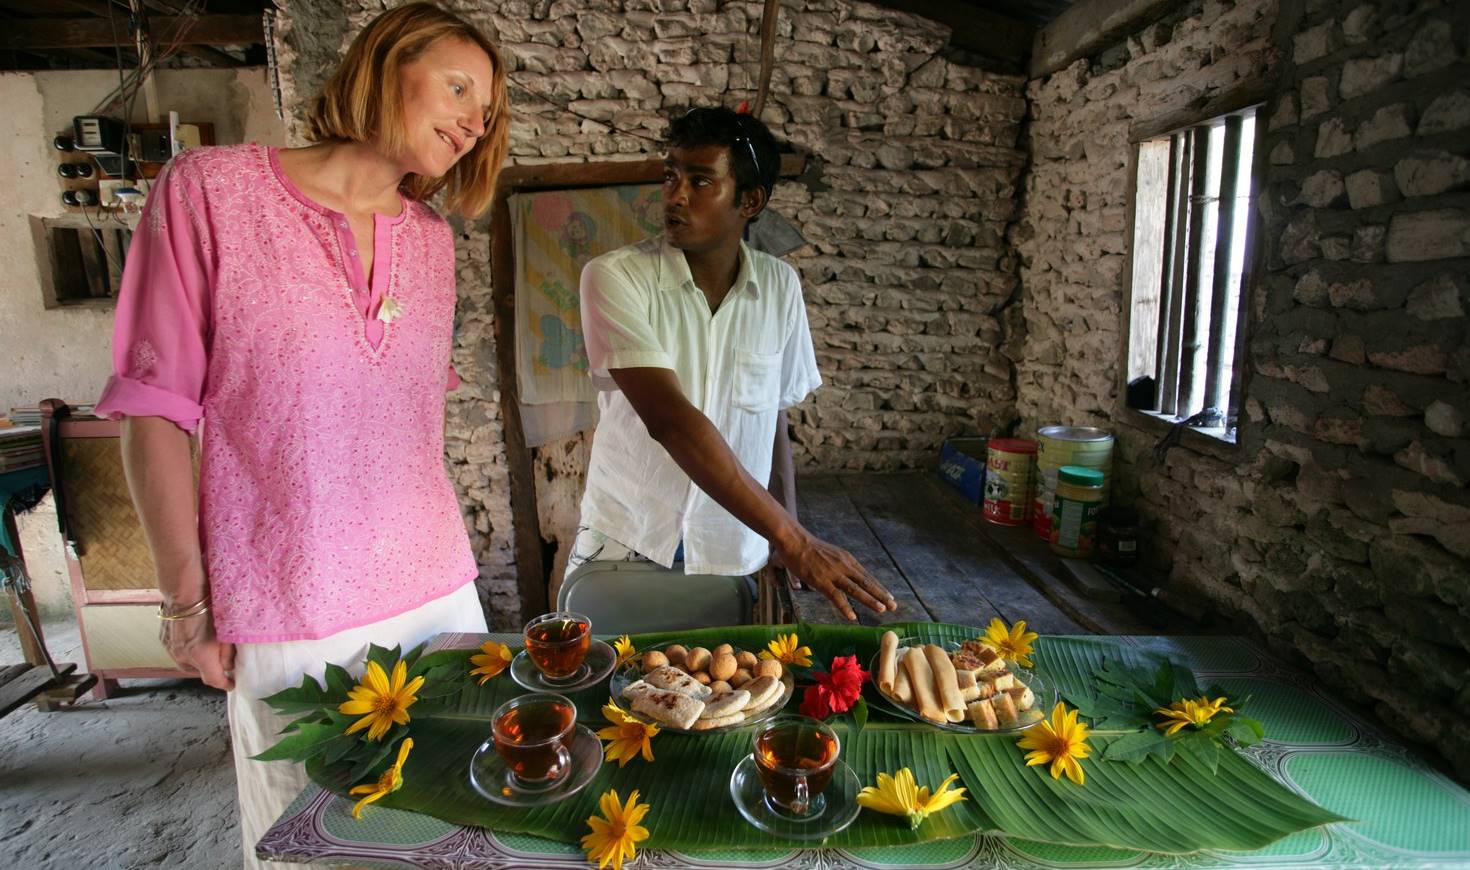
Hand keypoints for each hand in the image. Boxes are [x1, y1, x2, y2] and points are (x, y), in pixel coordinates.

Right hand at [159, 611, 235, 690]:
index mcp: (201, 656)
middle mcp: (183, 655)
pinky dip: (186, 652)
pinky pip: (176, 652)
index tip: (232, 684)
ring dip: (197, 662)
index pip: (213, 680)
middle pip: (198, 673)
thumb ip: (228, 654)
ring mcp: (171, 648)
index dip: (224, 684)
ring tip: (206, 654)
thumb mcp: (227, 633)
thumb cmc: (210, 608)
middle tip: (220, 665)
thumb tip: (228, 667)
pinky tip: (193, 642)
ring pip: (185, 663)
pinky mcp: (164, 639)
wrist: (185, 591)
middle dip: (210, 671)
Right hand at [779, 533, 896, 620]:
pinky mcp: (822, 581)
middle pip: (867, 583)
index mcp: (848, 560)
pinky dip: (845, 607)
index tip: (889, 597)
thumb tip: (841, 576)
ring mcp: (834, 574)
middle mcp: (845, 566)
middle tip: (894, 605)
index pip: (867, 577)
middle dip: (881, 595)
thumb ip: (838, 565)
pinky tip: (852, 616)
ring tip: (882, 609)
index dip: (878, 588)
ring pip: (856, 589)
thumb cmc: (810, 548)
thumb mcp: (831, 554)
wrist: (796, 541)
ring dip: (870, 600)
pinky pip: (836, 596)